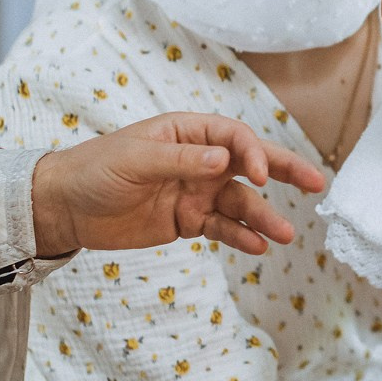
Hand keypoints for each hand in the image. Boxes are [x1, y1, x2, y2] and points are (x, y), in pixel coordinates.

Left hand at [30, 113, 326, 257]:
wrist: (64, 208)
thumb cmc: (95, 170)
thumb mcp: (135, 160)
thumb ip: (181, 160)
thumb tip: (224, 161)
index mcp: (188, 132)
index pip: (234, 138)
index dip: (252, 153)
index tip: (257, 175)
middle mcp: (199, 160)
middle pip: (250, 165)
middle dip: (283, 172)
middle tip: (317, 183)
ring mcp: (196, 192)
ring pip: (240, 203)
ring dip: (263, 218)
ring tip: (285, 236)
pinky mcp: (188, 222)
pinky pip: (222, 228)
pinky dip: (240, 237)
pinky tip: (257, 248)